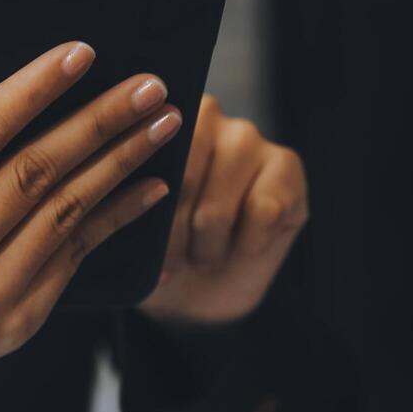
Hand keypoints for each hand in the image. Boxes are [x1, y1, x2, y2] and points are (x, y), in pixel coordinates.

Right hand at [0, 33, 180, 411]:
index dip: (32, 90)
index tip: (81, 54)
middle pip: (32, 173)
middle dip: (98, 122)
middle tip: (149, 84)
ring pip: (64, 213)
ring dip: (120, 163)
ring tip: (160, 123)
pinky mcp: (15, 325)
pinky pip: (75, 258)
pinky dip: (117, 217)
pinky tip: (149, 184)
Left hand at [139, 96, 308, 327]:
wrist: (193, 295)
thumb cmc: (156, 254)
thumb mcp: (127, 230)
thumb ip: (125, 198)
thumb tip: (134, 187)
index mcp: (154, 123)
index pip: (146, 153)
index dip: (143, 208)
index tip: (144, 241)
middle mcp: (206, 116)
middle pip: (183, 181)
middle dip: (174, 236)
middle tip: (173, 258)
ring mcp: (249, 138)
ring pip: (217, 208)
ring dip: (207, 247)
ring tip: (203, 252)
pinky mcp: (287, 166)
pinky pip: (263, 213)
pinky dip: (247, 246)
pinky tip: (241, 247)